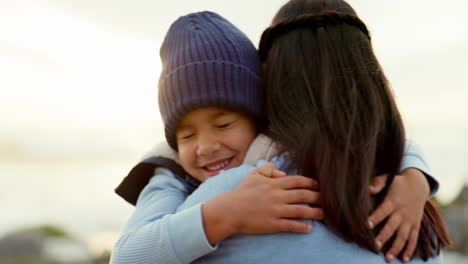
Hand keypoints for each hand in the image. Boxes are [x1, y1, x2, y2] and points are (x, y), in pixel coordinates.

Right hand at [202, 163, 322, 244]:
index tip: (318, 185)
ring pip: (300, 211)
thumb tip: (283, 173)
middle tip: (327, 199)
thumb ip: (268, 169)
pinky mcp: (272, 224)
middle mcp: (277, 196)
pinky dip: (301, 227)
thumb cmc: (242, 192)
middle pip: (303, 195)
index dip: (310, 182)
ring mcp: (275, 211)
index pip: (297, 181)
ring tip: (323, 214)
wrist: (229, 211)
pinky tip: (309, 228)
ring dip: (314, 212)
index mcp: (273, 184)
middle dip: (317, 197)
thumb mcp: (253, 175)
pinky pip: (291, 225)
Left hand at [367, 169, 429, 262]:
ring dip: (396, 248)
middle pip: (392, 226)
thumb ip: (377, 183)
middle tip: (375, 246)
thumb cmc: (398, 182)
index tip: (367, 225)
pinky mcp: (415, 225)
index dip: (375, 218)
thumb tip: (368, 189)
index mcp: (393, 201)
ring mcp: (410, 220)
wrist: (419, 184)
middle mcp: (402, 212)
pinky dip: (410, 249)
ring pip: (403, 236)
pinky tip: (404, 259)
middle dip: (384, 237)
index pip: (383, 211)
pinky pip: (414, 239)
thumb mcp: (388, 178)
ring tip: (388, 258)